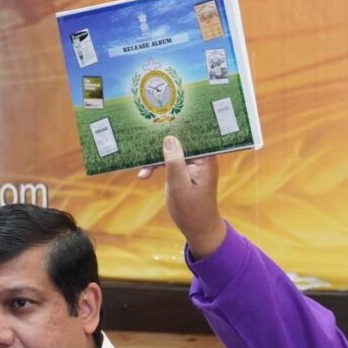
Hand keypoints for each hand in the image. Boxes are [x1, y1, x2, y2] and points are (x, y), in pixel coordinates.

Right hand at [138, 136, 226, 259]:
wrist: (198, 228)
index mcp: (206, 159)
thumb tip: (170, 138)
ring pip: (172, 150)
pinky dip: (156, 166)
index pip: (193, 134)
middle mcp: (201, 158)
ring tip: (142, 169)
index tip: (161, 119)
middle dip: (162, 139)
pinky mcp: (184, 170)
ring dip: (155, 157)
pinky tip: (143, 175)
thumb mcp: (179, 186)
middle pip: (181, 140)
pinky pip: (169, 161)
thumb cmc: (192, 210)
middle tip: (144, 136)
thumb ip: (174, 162)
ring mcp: (193, 164)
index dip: (179, 125)